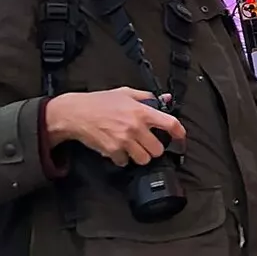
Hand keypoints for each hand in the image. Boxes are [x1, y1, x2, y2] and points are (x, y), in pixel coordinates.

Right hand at [45, 88, 184, 167]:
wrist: (75, 113)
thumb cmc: (99, 102)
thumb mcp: (125, 93)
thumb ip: (147, 97)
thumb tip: (166, 98)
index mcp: (142, 111)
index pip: (171, 124)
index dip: (180, 134)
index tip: (180, 139)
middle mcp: (136, 126)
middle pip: (158, 149)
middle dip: (154, 148)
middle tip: (146, 143)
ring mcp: (124, 140)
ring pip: (144, 159)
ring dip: (140, 156)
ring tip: (132, 148)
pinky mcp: (113, 151)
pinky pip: (125, 162)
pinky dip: (122, 159)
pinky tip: (117, 149)